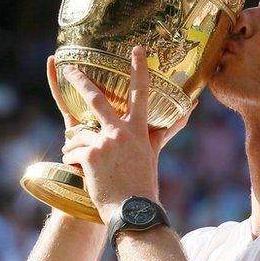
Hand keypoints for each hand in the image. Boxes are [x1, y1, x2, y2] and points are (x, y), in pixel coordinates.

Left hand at [52, 46, 195, 219]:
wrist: (133, 211)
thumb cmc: (143, 184)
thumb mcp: (153, 153)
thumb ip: (165, 129)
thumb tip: (190, 111)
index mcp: (138, 129)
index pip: (141, 92)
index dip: (139, 69)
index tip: (136, 49)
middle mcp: (121, 131)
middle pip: (96, 99)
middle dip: (80, 81)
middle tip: (70, 69)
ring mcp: (105, 142)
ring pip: (78, 134)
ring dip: (76, 147)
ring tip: (84, 163)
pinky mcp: (90, 155)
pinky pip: (72, 151)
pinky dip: (73, 161)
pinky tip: (81, 172)